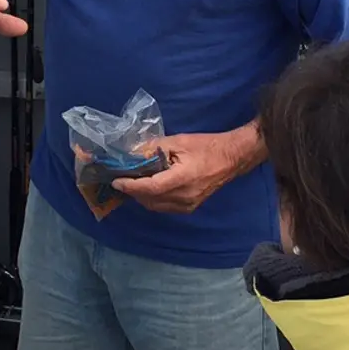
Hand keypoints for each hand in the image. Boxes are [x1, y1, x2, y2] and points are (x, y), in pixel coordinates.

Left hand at [113, 131, 252, 215]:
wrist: (231, 158)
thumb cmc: (206, 146)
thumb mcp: (179, 141)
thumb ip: (155, 147)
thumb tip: (134, 152)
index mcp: (183, 179)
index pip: (151, 188)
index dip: (131, 186)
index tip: (117, 181)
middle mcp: (185, 197)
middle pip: (150, 200)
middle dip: (134, 191)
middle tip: (123, 178)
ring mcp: (188, 205)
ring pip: (156, 206)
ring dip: (142, 196)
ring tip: (134, 182)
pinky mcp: (190, 207)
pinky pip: (165, 207)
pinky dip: (153, 199)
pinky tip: (150, 188)